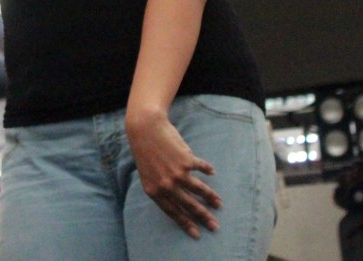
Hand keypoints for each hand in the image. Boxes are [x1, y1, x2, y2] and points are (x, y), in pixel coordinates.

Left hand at [126, 111, 221, 238]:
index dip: (186, 223)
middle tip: (214, 226)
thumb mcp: (148, 174)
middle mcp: (167, 185)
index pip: (173, 212)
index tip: (197, 233)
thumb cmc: (144, 151)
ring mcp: (178, 174)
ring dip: (211, 198)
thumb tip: (179, 197)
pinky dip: (207, 170)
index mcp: (154, 191)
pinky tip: (211, 172)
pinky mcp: (187, 161)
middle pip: (189, 205)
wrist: (145, 128)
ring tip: (218, 204)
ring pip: (199, 190)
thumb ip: (161, 187)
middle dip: (203, 217)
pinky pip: (201, 168)